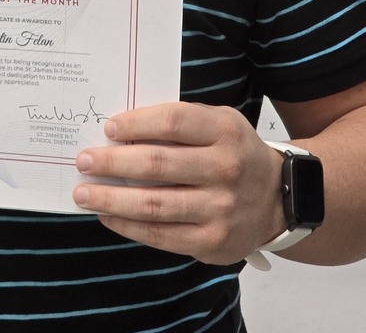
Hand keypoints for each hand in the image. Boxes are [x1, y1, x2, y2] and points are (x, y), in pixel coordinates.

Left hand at [73, 102, 284, 263]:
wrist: (281, 199)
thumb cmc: (234, 152)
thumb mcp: (219, 122)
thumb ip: (179, 121)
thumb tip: (121, 130)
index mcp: (225, 132)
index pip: (172, 122)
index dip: (136, 123)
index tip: (108, 127)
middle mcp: (225, 170)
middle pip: (157, 164)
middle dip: (112, 162)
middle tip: (84, 160)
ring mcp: (220, 209)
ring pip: (154, 204)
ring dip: (111, 199)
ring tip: (84, 193)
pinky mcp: (213, 243)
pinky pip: (161, 236)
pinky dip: (128, 226)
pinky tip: (108, 215)